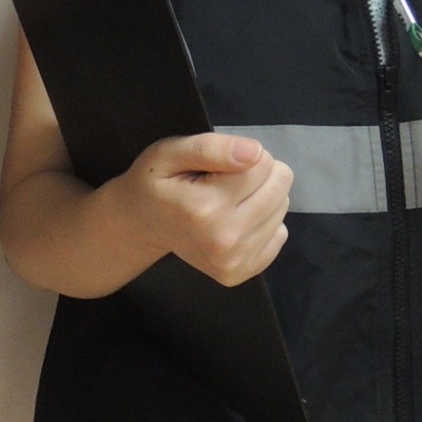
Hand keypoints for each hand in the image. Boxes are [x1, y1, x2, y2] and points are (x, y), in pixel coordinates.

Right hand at [106, 132, 292, 286]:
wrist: (140, 225)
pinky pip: (280, 234)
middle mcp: (224, 240)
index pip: (262, 163)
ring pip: (282, 207)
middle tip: (223, 180)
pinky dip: (263, 223)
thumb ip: (210, 148)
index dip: (242, 154)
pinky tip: (234, 221)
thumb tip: (255, 152)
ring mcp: (234, 262)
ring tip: (226, 200)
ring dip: (259, 197)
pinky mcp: (241, 273)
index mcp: (205, 208)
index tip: (217, 165)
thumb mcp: (169, 152)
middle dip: (256, 173)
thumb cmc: (155, 183)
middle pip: (279, 185)